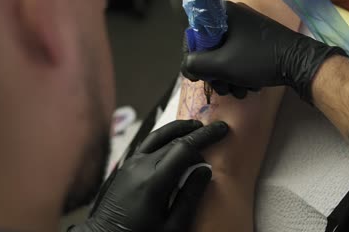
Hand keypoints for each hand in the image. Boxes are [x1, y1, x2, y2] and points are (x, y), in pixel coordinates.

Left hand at [71, 120, 228, 231]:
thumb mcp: (172, 227)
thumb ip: (190, 197)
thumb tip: (205, 169)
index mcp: (154, 181)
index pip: (184, 147)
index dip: (205, 137)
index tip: (223, 131)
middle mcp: (141, 166)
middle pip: (173, 139)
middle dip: (197, 132)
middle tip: (216, 128)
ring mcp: (131, 164)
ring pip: (157, 136)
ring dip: (179, 129)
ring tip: (196, 126)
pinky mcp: (125, 166)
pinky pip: (148, 144)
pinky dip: (164, 136)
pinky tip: (173, 140)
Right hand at [181, 1, 346, 101]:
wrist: (301, 64)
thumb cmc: (259, 60)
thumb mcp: (222, 64)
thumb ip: (196, 65)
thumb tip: (187, 68)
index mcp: (224, 14)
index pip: (196, 35)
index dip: (193, 58)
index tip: (197, 77)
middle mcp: (235, 18)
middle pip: (211, 49)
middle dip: (216, 75)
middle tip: (223, 89)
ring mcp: (249, 30)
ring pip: (226, 57)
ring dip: (230, 79)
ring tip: (240, 93)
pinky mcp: (259, 42)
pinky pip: (241, 58)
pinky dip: (242, 75)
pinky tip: (250, 87)